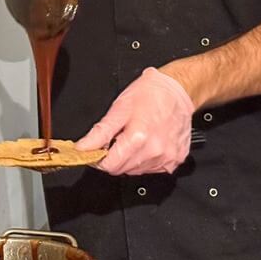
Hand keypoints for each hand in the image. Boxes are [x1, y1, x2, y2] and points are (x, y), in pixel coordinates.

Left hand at [75, 67, 194, 175]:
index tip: (99, 149)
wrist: (177, 89)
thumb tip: (83, 148)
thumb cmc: (150, 94)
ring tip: (137, 137)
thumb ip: (100, 132)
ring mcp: (167, 157)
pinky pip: (154, 168)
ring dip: (131, 158)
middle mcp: (155, 151)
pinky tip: (150, 142)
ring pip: (137, 170)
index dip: (100, 158)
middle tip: (120, 137)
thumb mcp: (119, 108)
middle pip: (123, 169)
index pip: (110, 166)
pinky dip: (147, 159)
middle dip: (116, 156)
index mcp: (138, 138)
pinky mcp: (177, 159)